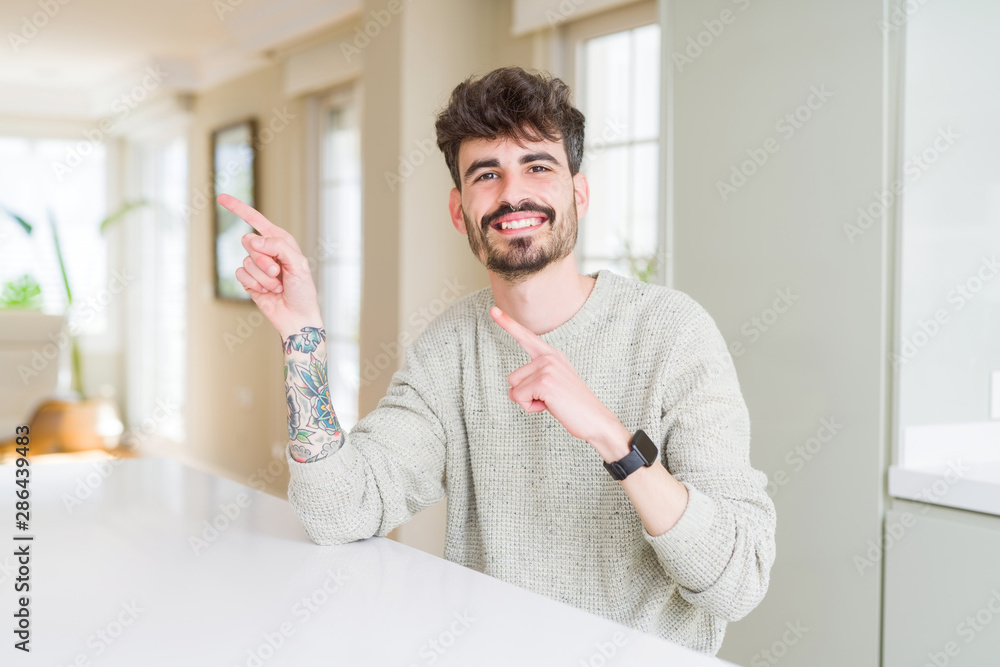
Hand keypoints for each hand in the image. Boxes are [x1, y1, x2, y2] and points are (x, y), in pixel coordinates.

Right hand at [216, 194, 322, 337]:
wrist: (297, 317)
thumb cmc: (303, 290)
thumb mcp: (298, 264)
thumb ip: (278, 246)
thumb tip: (253, 239)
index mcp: (280, 240)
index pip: (255, 220)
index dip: (238, 208)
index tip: (220, 197)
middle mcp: (266, 250)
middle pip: (248, 242)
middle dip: (263, 259)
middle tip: (278, 272)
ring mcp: (256, 266)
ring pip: (245, 261)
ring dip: (263, 277)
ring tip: (277, 286)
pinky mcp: (248, 280)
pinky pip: (240, 275)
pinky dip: (254, 284)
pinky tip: (266, 292)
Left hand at [490, 305, 628, 455]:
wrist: (595, 420)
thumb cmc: (573, 407)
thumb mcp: (552, 386)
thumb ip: (534, 379)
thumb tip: (512, 390)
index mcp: (552, 355)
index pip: (526, 337)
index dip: (508, 323)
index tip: (493, 310)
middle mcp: (549, 356)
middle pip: (513, 377)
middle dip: (525, 394)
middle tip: (550, 399)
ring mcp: (547, 367)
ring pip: (514, 388)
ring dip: (528, 401)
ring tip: (551, 402)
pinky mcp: (544, 381)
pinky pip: (519, 397)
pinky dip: (530, 408)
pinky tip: (550, 406)